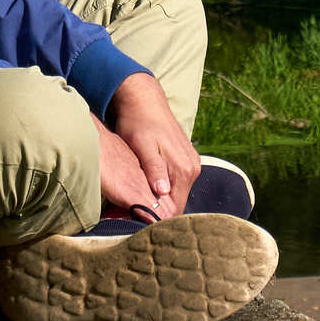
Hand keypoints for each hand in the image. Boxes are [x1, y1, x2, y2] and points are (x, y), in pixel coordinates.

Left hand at [105, 71, 199, 219]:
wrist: (145, 102)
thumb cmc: (138, 123)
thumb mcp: (142, 146)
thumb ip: (154, 168)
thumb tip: (163, 192)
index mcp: (184, 168)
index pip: (176, 208)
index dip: (155, 217)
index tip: (133, 218)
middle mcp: (192, 168)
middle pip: (177, 204)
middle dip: (155, 210)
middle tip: (127, 211)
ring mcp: (190, 165)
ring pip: (175, 195)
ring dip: (157, 200)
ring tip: (132, 200)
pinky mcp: (185, 161)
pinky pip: (175, 184)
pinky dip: (160, 189)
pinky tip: (143, 186)